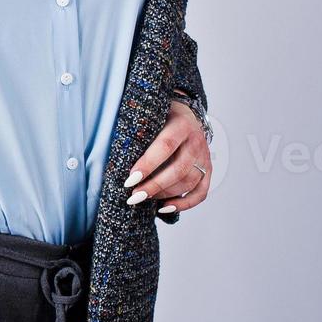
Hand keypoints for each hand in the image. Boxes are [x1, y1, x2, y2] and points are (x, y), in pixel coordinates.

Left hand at [121, 99, 211, 215]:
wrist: (188, 114)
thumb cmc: (163, 115)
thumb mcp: (152, 115)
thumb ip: (140, 129)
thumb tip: (114, 150)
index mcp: (181, 125)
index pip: (165, 146)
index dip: (147, 165)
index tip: (129, 180)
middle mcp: (196, 142)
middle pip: (178, 170)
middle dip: (154, 186)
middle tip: (133, 196)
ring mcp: (204, 157)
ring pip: (188, 182)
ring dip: (164, 194)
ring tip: (143, 198)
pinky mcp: (208, 170)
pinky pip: (200, 192)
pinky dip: (184, 204)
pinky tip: (164, 207)